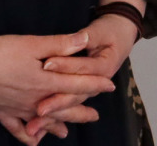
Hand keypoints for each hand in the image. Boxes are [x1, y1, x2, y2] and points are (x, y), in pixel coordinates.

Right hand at [0, 29, 113, 142]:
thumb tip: (85, 40)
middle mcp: (33, 99)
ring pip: (42, 121)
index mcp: (44, 81)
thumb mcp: (32, 43)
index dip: (94, 85)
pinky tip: (34, 140)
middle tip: (95, 116)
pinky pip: (17, 129)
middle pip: (63, 108)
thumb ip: (60, 44)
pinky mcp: (1, 111)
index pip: (76, 84)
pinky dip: (27, 136)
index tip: (110, 86)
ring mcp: (17, 108)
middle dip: (80, 111)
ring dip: (57, 125)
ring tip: (67, 132)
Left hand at [33, 0, 141, 136]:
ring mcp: (90, 89)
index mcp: (104, 67)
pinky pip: (67, 106)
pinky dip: (53, 118)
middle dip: (56, 102)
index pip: (82, 68)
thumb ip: (87, 36)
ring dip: (53, 116)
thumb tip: (79, 39)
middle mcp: (97, 83)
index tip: (46, 64)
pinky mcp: (82, 90)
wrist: (121, 34)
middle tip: (40, 109)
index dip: (64, 66)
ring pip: (70, 104)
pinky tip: (37, 127)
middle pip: (75, 94)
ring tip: (35, 124)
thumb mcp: (101, 30)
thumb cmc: (111, 31)